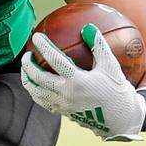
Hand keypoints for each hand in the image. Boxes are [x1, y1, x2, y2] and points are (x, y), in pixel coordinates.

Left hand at [21, 25, 145, 141]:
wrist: (119, 119)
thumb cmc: (116, 89)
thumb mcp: (111, 65)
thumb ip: (99, 45)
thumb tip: (88, 27)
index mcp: (78, 81)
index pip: (55, 60)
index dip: (44, 47)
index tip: (37, 37)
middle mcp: (67, 94)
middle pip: (38, 79)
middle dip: (28, 65)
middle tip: (26, 54)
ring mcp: (63, 105)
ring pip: (36, 93)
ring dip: (27, 80)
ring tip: (26, 69)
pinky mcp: (63, 112)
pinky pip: (43, 102)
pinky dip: (35, 92)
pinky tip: (36, 84)